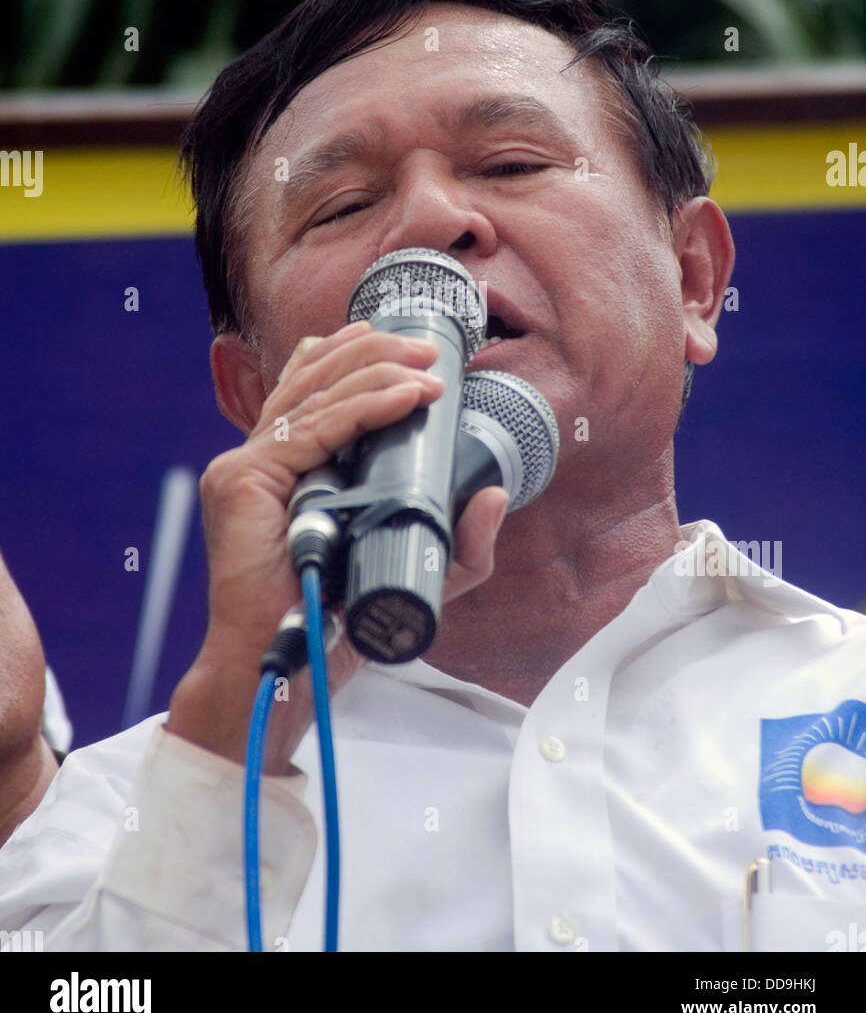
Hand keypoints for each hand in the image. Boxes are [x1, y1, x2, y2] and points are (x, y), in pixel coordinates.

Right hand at [167, 321, 507, 771]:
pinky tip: (405, 397)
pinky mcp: (244, 480)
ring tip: (427, 367)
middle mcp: (256, 458)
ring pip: (316, 395)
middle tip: (429, 349)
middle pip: (313, 379)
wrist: (285, 666)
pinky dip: (364, 408)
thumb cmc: (334, 619)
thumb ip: (455, 541)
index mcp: (282, 467)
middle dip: (375, 352)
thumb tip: (495, 495)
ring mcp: (245, 466)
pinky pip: (314, 430)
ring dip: (377, 371)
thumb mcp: (411, 569)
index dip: (352, 356)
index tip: (405, 347)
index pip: (310, 390)